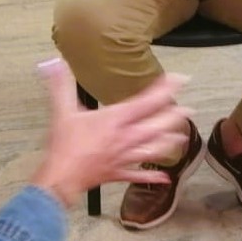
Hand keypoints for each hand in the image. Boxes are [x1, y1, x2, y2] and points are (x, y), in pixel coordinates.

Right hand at [30, 59, 190, 207]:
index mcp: (116, 120)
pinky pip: (139, 176)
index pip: (147, 102)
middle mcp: (126, 138)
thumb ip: (60, 85)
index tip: (180, 80)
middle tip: (188, 110)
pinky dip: (153, 177)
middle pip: (157, 126)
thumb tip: (53, 62)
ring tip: (181, 136)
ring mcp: (125, 157)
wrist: (61, 178)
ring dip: (169, 142)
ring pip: (154, 150)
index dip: (166, 90)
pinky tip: (165, 178)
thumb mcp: (62, 111)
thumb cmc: (64, 145)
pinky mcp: (119, 173)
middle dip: (174, 117)